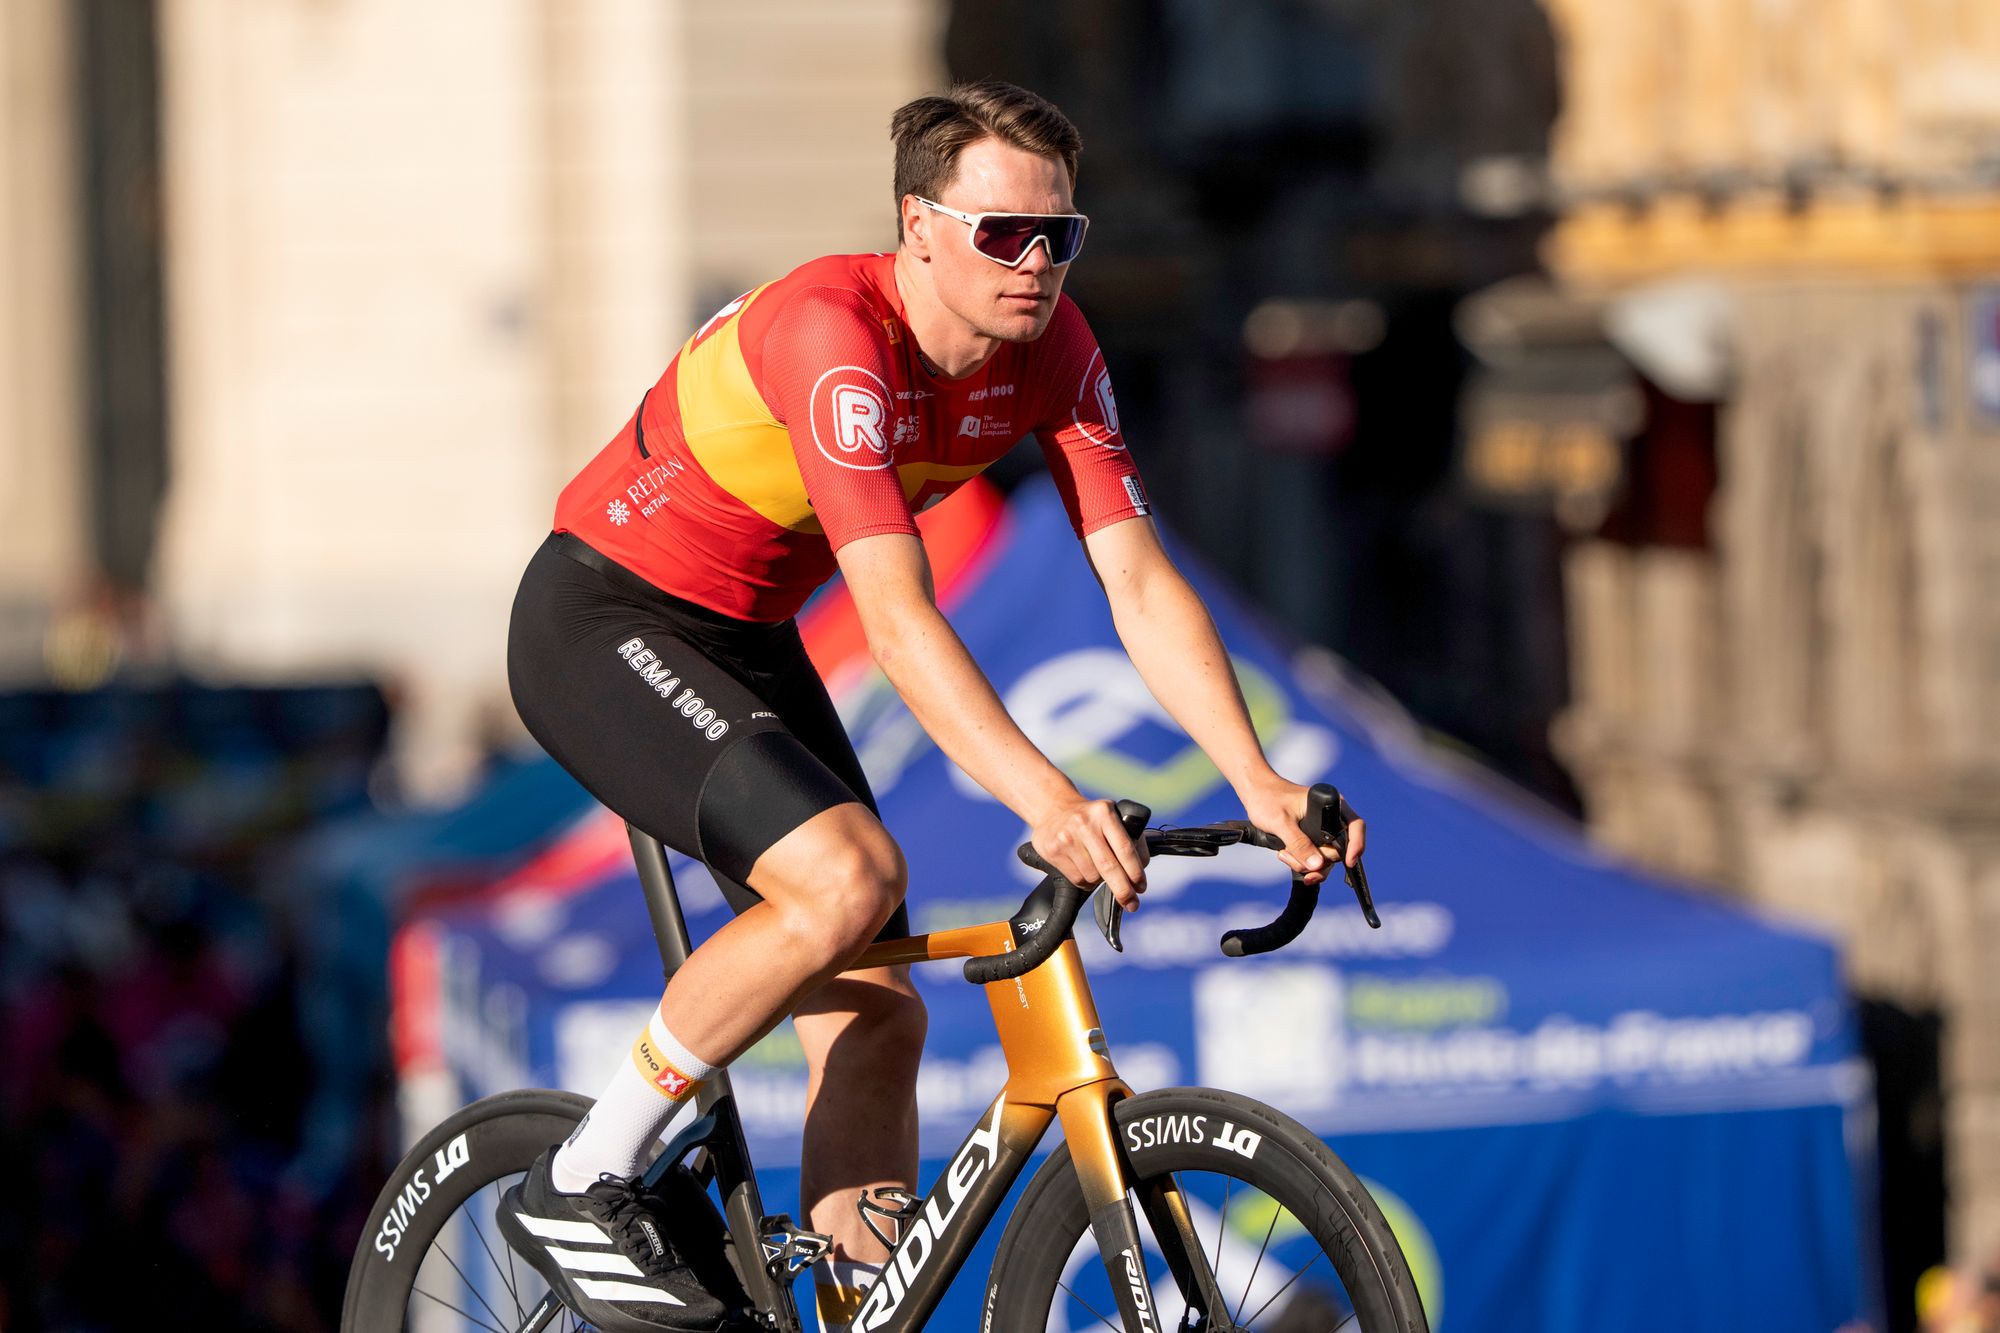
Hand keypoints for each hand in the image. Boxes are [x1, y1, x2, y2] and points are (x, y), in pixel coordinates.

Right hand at [1029, 796, 1149, 911]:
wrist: (1053, 808)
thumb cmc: (1091, 818)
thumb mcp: (1112, 818)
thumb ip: (1131, 840)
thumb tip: (1140, 871)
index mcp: (1104, 813)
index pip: (1125, 848)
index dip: (1135, 872)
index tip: (1141, 887)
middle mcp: (1085, 824)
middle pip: (1109, 867)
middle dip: (1123, 890)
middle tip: (1132, 903)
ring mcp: (1067, 838)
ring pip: (1093, 877)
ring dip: (1100, 881)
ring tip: (1097, 869)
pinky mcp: (1053, 850)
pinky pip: (1077, 879)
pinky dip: (1085, 881)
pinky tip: (1084, 868)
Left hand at [1239, 777, 1364, 885]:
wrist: (1254, 793)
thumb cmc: (1267, 799)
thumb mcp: (1282, 823)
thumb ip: (1299, 843)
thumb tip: (1317, 865)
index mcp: (1331, 806)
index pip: (1355, 827)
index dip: (1357, 845)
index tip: (1349, 862)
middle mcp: (1330, 818)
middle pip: (1338, 850)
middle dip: (1317, 860)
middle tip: (1292, 857)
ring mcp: (1320, 830)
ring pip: (1324, 857)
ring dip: (1305, 863)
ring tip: (1284, 853)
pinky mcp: (1310, 838)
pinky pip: (1313, 857)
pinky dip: (1300, 861)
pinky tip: (1285, 854)